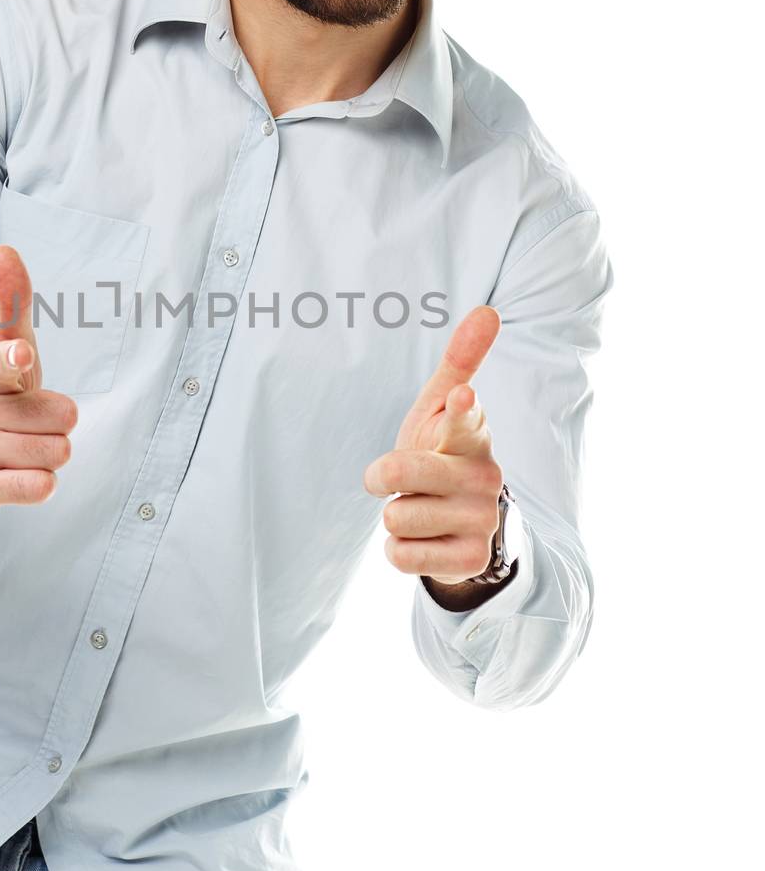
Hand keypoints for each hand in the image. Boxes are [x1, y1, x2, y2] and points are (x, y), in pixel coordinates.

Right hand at [0, 244, 78, 515]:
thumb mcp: (4, 346)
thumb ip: (11, 301)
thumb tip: (5, 249)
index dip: (13, 358)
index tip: (21, 355)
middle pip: (63, 417)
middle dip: (56, 421)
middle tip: (26, 421)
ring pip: (58, 452)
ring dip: (51, 452)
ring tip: (21, 446)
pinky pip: (41, 487)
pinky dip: (41, 482)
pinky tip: (18, 473)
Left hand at [363, 305, 503, 586]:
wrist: (462, 523)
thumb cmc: (443, 453)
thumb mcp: (441, 409)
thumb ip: (460, 363)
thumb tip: (487, 310)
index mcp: (471, 435)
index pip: (465, 419)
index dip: (460, 409)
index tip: (461, 398)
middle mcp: (484, 477)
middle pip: (400, 472)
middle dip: (383, 476)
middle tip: (397, 477)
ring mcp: (481, 520)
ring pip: (395, 518)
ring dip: (396, 517)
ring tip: (421, 510)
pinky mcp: (470, 560)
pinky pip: (400, 556)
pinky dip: (400, 551)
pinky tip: (424, 541)